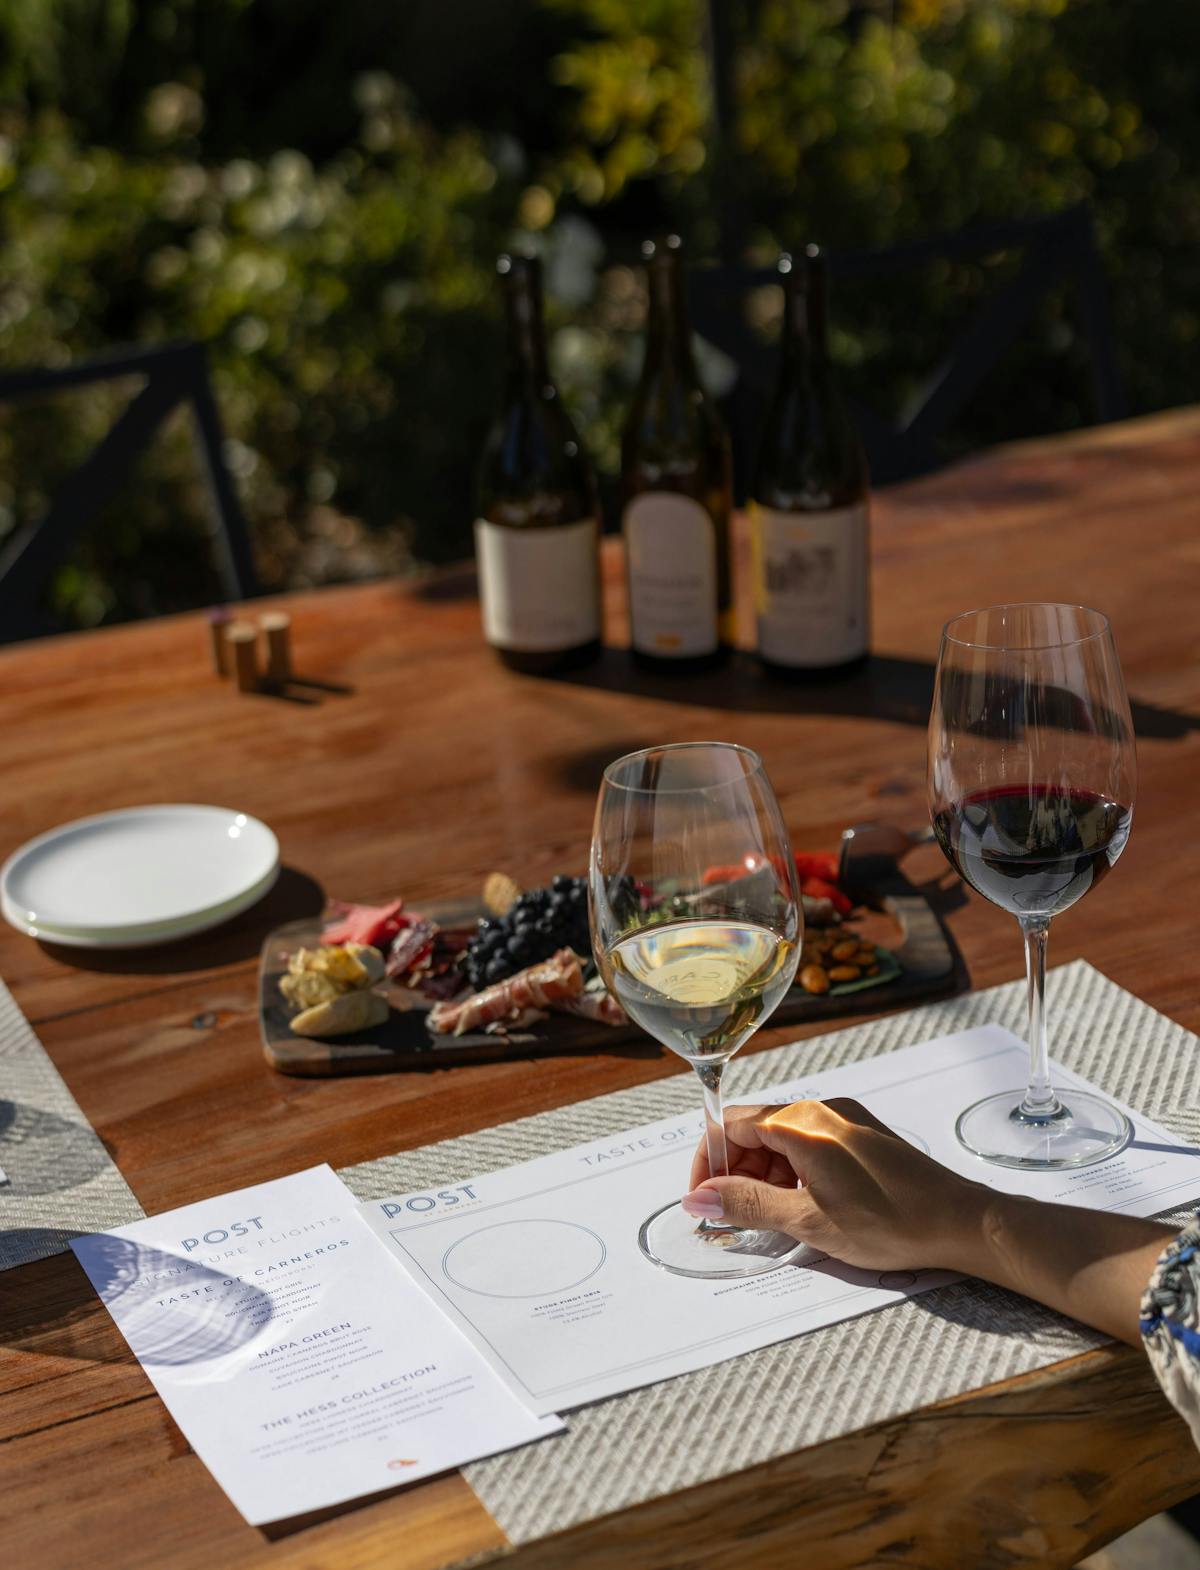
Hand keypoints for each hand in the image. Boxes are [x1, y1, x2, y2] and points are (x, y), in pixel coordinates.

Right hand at [683, 1098, 987, 1272]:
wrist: (961, 1222)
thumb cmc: (890, 1222)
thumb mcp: (807, 1221)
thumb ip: (748, 1205)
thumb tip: (700, 1198)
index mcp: (801, 1122)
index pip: (730, 1124)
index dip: (709, 1162)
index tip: (704, 1200)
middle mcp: (821, 1110)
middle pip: (754, 1129)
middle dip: (736, 1171)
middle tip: (735, 1217)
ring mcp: (844, 1120)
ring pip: (781, 1139)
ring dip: (763, 1175)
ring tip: (770, 1219)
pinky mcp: (861, 1136)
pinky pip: (809, 1144)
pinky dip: (791, 1172)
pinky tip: (801, 1207)